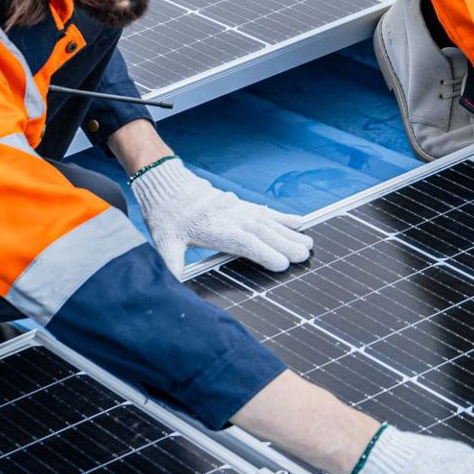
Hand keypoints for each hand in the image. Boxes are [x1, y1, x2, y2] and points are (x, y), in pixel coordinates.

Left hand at [131, 156, 311, 276]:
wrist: (168, 185)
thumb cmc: (166, 217)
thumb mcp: (164, 243)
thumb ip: (170, 266)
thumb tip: (170, 288)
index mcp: (213, 228)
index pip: (244, 242)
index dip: (263, 252)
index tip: (283, 264)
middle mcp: (230, 217)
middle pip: (262, 231)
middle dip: (285, 244)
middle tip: (306, 255)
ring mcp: (237, 209)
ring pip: (268, 221)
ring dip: (289, 232)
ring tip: (309, 243)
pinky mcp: (240, 204)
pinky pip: (265, 211)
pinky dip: (283, 217)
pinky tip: (299, 222)